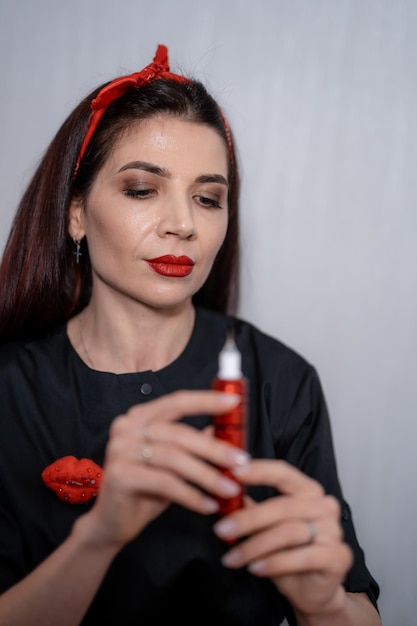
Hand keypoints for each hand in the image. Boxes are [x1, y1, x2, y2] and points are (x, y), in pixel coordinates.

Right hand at [83, 390, 248, 549]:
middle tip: (242, 461)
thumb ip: (195, 443)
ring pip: (175, 459)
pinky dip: (192, 495)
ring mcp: (120, 450)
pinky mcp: (119, 475)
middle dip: (215, 448)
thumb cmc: (146, 489)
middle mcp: (126, 427)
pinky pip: (166, 483)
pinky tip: (208, 505)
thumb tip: (227, 430)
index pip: (177, 401)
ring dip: (207, 475)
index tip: (234, 402)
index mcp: (139, 416)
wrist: (112, 523)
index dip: (207, 400)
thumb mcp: (174, 463)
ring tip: (230, 489)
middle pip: (180, 433)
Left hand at [213, 460, 352, 617]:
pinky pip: (302, 557)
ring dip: (254, 546)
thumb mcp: (265, 526)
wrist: (311, 591)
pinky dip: (274, 563)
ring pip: (288, 532)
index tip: (234, 473)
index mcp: (308, 490)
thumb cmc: (287, 553)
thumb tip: (220, 491)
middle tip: (221, 529)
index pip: (283, 473)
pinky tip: (255, 568)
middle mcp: (324, 505)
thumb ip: (249, 506)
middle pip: (282, 506)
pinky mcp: (338, 557)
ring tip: (232, 557)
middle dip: (247, 519)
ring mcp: (333, 531)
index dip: (259, 471)